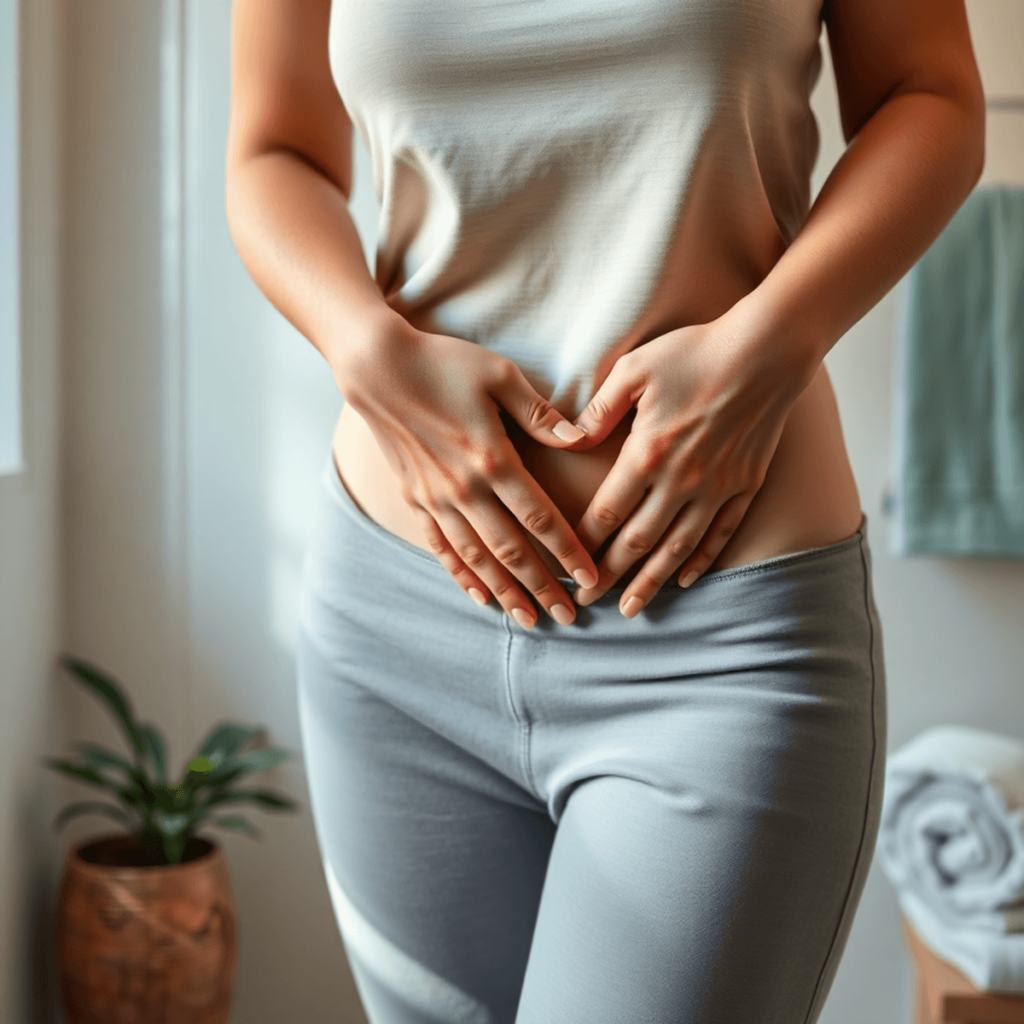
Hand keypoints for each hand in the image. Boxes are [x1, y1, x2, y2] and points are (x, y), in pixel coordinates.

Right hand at [340, 320, 599, 627]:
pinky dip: (461, 575)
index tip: (591, 578)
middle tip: (569, 617)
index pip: (540, 519)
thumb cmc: (443, 363)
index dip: (569, 552)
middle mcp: (464, 489)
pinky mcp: (415, 498)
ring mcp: (436, 498)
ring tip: (529, 620)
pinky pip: (441, 547)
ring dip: (505, 592)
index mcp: (493, 459)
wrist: (376, 366)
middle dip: (543, 587)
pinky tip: (479, 596)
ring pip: (476, 558)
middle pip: (512, 551)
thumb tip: (580, 438)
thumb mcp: (500, 375)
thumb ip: (541, 414)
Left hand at [560, 314, 813, 615]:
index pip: (605, 514)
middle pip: (637, 542)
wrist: (767, 350)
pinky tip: (683, 580)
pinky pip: (719, 535)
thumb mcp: (634, 369)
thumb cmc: (695, 352)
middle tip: (585, 601)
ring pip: (677, 548)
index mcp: (646, 454)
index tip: (565, 565)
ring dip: (651, 582)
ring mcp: (717, 487)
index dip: (582, 544)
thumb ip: (599, 411)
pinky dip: (699, 561)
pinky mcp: (745, 485)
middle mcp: (681, 480)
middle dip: (608, 576)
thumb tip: (569, 440)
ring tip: (631, 608)